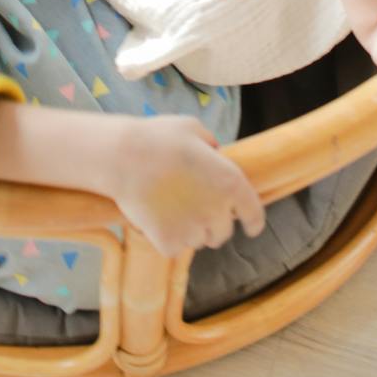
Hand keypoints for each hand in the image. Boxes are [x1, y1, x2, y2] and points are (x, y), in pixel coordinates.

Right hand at [105, 115, 265, 256]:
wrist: (123, 157)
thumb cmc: (158, 138)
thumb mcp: (193, 129)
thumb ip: (211, 146)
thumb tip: (215, 157)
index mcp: (230, 183)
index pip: (253, 213)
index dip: (254, 222)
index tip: (251, 228)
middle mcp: (217, 211)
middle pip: (222, 232)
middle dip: (212, 222)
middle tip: (192, 205)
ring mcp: (193, 230)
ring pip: (198, 240)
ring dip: (190, 230)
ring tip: (168, 207)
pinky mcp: (169, 243)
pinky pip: (175, 247)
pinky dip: (167, 237)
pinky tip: (155, 218)